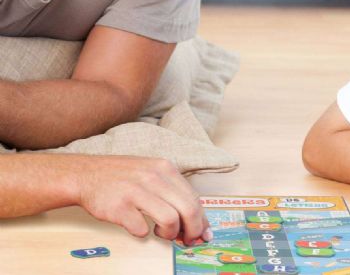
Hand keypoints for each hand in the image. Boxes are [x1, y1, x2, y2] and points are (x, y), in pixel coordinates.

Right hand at [71, 155, 211, 243]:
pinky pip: (142, 229)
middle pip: (188, 209)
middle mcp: (153, 177)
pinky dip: (143, 233)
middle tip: (186, 240)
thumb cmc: (123, 177)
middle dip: (192, 230)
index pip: (194, 198)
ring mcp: (136, 191)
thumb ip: (173, 191)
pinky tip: (139, 227)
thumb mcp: (152, 172)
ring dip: (169, 234)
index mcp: (165, 168)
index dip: (201, 220)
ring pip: (170, 220)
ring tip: (160, 233)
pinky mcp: (120, 207)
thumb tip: (195, 218)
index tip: (203, 233)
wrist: (86, 174)